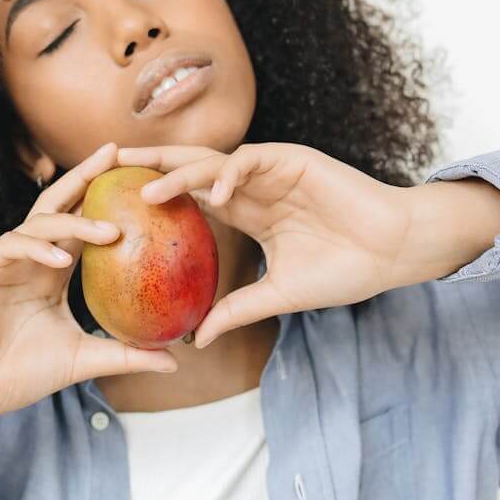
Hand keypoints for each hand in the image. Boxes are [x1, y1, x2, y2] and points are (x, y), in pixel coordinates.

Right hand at [0, 141, 179, 428]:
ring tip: (109, 232)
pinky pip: (12, 246)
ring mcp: (1, 258)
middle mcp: (27, 256)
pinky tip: (61, 259)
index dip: (104, 197)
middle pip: (58, 204)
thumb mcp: (83, 359)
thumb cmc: (21, 374)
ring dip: (74, 223)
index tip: (139, 176)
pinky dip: (38, 249)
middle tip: (115, 153)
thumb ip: (125, 354)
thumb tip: (175, 359)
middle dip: (85, 176)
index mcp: (49, 268)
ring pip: (39, 223)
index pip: (80, 221)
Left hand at [115, 142, 414, 347]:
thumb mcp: (279, 294)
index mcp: (247, 210)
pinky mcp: (294, 160)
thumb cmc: (344, 270)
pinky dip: (230, 173)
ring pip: (212, 162)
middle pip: (189, 169)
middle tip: (106, 170)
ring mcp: (271, 170)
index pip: (189, 197)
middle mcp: (252, 185)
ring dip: (178, 172)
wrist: (393, 252)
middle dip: (148, 167)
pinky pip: (251, 160)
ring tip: (144, 189)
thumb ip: (238, 309)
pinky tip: (213, 191)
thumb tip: (198, 340)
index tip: (114, 207)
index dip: (154, 198)